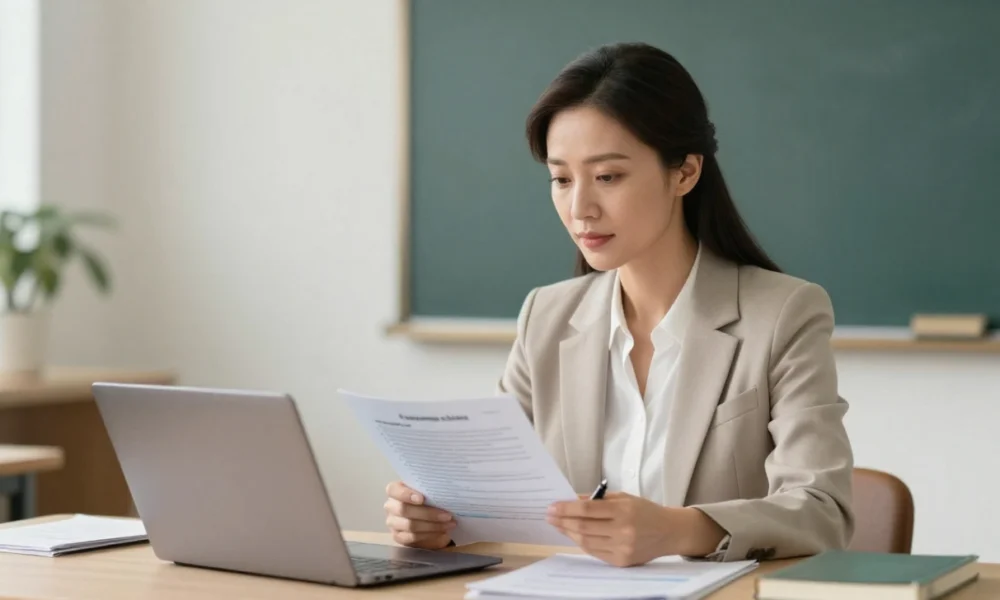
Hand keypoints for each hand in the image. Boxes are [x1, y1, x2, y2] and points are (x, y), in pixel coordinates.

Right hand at [384, 481, 455, 548]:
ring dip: (433, 525)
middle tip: (447, 515)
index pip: (393, 490)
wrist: (427, 518)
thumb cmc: (427, 500)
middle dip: (428, 513)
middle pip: (404, 510)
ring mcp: (393, 523)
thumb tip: (447, 491)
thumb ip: (431, 490)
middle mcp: (391, 506)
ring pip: (410, 525)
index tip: (422, 498)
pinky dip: (430, 534)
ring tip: (449, 524)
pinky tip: (442, 532)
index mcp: (395, 490)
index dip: (406, 494)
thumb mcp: (428, 492)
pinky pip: (413, 537)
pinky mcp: (398, 536)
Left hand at [546, 492, 724, 566]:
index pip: (587, 510)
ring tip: (558, 524)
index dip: (566, 508)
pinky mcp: (621, 562)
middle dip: (562, 520)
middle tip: (549, 515)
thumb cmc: (645, 511)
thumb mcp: (624, 498)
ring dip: (568, 532)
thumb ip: (599, 499)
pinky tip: (573, 534)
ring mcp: (622, 548)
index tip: (552, 506)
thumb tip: (573, 499)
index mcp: (624, 511)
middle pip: (583, 527)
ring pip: (586, 542)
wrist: (669, 532)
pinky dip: (581, 543)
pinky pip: (594, 552)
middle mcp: (623, 531)